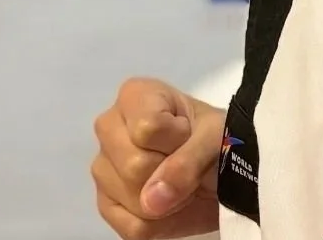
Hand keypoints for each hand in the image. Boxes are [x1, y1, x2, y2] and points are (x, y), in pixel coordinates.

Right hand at [92, 77, 225, 238]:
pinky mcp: (107, 207)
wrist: (220, 171)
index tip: (189, 133)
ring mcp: (103, 169)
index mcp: (133, 96)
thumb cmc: (215, 139)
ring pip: (133, 199)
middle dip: (171, 171)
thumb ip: (187, 161)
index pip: (147, 128)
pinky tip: (168, 203)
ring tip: (180, 180)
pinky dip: (161, 223)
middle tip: (186, 161)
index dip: (177, 138)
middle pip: (134, 165)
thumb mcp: (214, 138)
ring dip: (169, 199)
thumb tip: (151, 200)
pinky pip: (132, 227)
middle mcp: (109, 128)